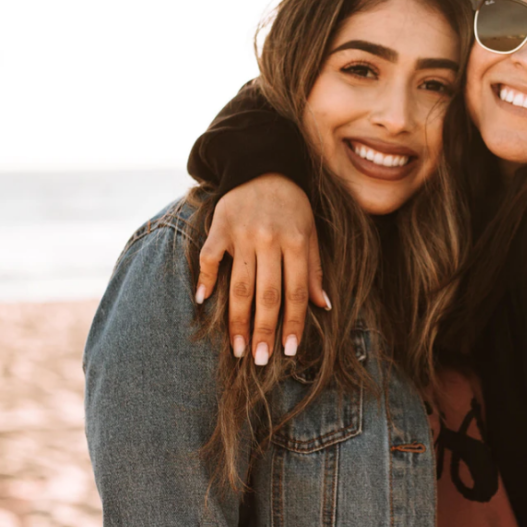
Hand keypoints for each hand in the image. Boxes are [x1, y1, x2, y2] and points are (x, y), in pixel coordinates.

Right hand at [194, 175, 329, 364]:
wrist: (262, 166)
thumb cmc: (291, 205)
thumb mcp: (310, 232)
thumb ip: (314, 269)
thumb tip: (323, 306)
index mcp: (295, 242)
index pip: (295, 291)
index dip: (293, 323)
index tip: (289, 350)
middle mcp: (269, 240)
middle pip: (266, 294)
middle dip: (264, 330)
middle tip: (260, 360)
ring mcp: (242, 234)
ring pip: (238, 284)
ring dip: (237, 319)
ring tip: (236, 348)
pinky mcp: (219, 227)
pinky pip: (209, 257)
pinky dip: (204, 279)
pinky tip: (203, 302)